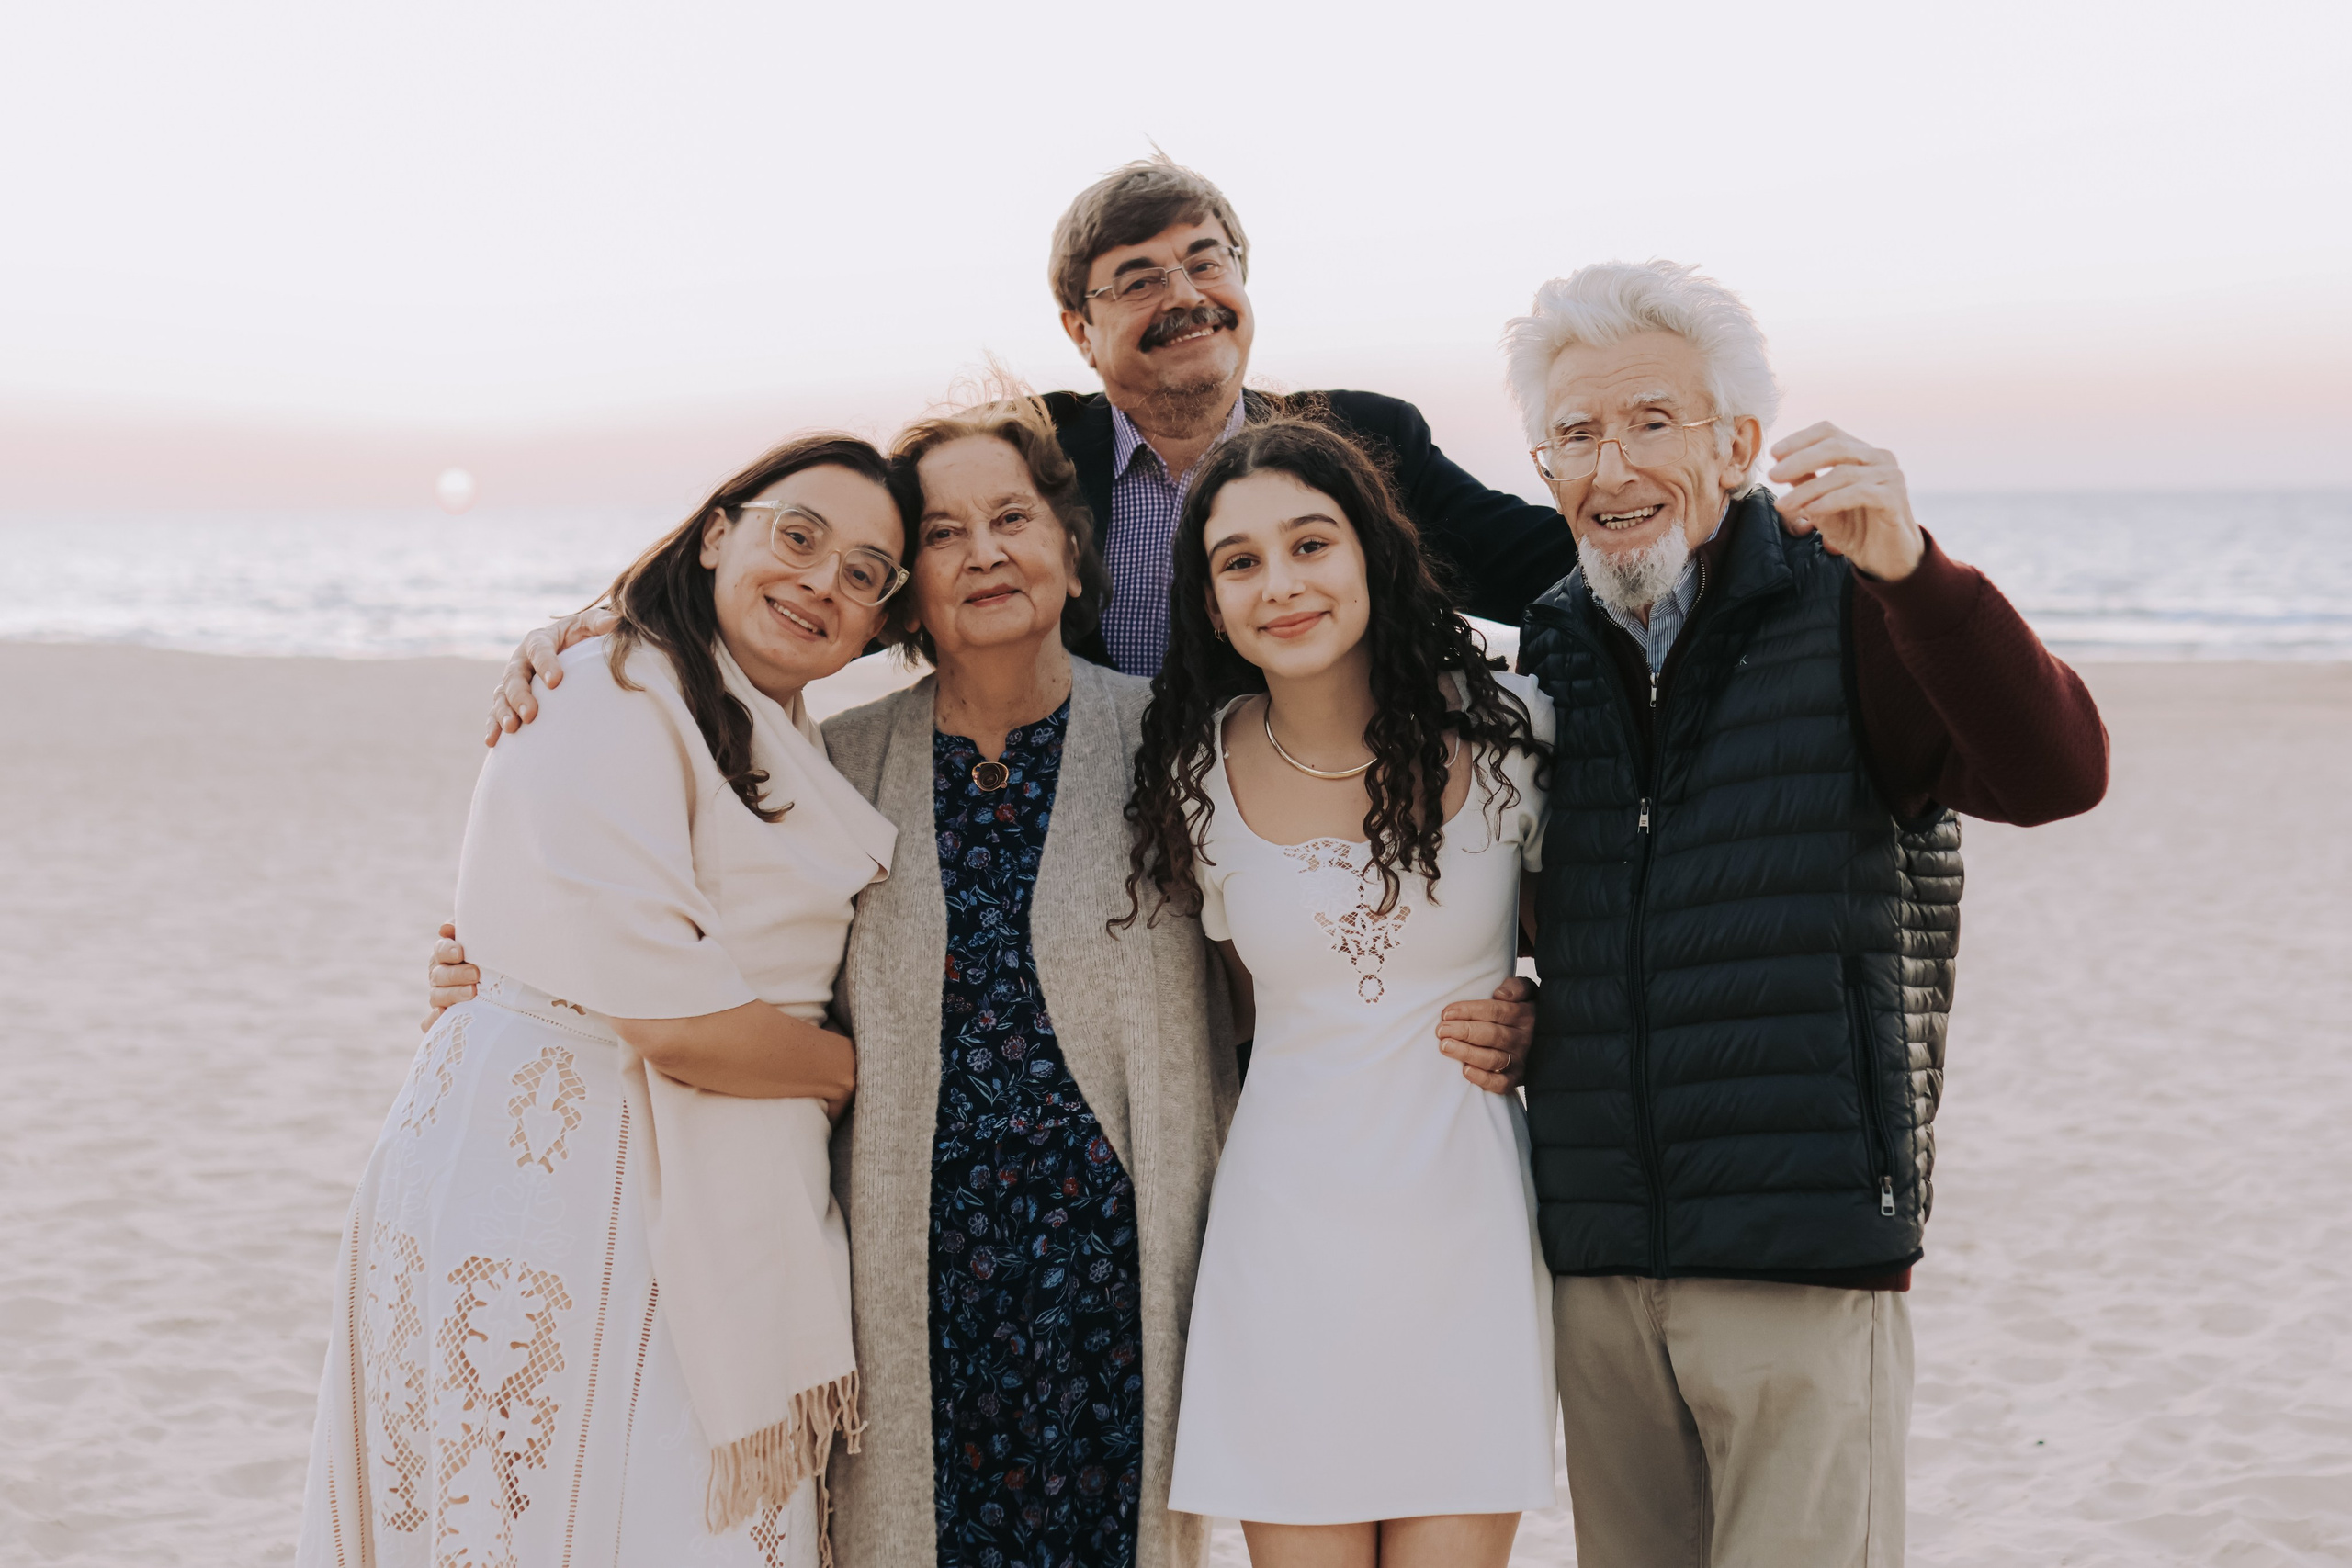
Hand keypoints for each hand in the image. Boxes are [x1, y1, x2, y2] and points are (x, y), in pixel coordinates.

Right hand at [421, 922, 480, 1031]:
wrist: (503, 985)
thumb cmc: (491, 956)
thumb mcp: (483, 941)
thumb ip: (468, 929)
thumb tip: (445, 928)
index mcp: (446, 955)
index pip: (441, 950)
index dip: (447, 950)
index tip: (460, 952)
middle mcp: (440, 975)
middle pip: (440, 974)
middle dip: (456, 974)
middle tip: (476, 974)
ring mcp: (440, 997)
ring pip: (437, 996)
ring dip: (452, 994)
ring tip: (472, 993)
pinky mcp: (443, 1016)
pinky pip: (429, 1021)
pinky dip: (433, 1020)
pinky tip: (443, 1015)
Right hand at [487, 607, 620, 745]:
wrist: (570, 653)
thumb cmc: (580, 638)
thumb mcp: (588, 626)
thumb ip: (598, 623)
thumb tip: (614, 622)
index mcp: (539, 640)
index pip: (539, 649)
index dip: (545, 664)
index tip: (556, 681)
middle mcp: (521, 660)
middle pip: (515, 676)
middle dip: (521, 696)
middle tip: (531, 714)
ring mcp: (513, 682)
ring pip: (502, 696)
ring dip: (504, 712)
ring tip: (513, 728)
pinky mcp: (510, 701)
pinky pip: (497, 713)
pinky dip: (493, 726)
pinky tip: (493, 742)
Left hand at [1438, 975, 1536, 1093]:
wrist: (1543, 1042)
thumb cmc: (1522, 1011)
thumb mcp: (1527, 993)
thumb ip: (1517, 987)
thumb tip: (1501, 994)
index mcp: (1526, 1015)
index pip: (1496, 1011)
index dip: (1470, 1011)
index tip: (1447, 1013)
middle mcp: (1524, 1039)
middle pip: (1492, 1034)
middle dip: (1464, 1031)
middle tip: (1441, 1030)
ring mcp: (1520, 1061)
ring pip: (1493, 1059)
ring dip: (1467, 1053)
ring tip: (1445, 1046)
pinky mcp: (1516, 1079)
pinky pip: (1501, 1084)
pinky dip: (1483, 1079)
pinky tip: (1465, 1071)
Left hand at [1766, 422, 1924, 581]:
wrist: (1887, 559)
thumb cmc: (1856, 529)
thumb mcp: (1821, 505)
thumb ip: (1806, 483)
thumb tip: (1780, 466)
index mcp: (1860, 453)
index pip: (1828, 432)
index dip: (1800, 439)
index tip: (1774, 454)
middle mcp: (1878, 458)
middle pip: (1834, 446)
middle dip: (1799, 460)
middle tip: (1773, 475)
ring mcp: (1889, 476)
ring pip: (1842, 473)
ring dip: (1808, 489)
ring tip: (1783, 505)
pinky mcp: (1895, 497)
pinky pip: (1859, 493)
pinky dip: (1831, 500)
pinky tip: (1812, 510)